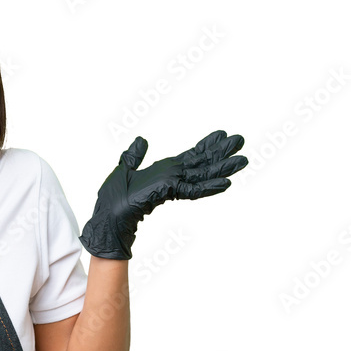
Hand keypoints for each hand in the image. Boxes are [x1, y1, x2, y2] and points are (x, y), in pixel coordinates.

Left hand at [79, 130, 247, 259]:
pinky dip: (209, 187)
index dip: (206, 145)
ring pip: (203, 175)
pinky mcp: (169, 193)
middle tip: (241, 141)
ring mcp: (172, 186)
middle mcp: (172, 177)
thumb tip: (142, 140)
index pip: (190, 155)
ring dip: (223, 168)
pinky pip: (193, 190)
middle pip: (202, 162)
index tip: (221, 134)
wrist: (107, 216)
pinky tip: (227, 183)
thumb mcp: (123, 170)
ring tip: (243, 161)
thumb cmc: (113, 198)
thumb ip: (134, 156)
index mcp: (164, 171)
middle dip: (221, 152)